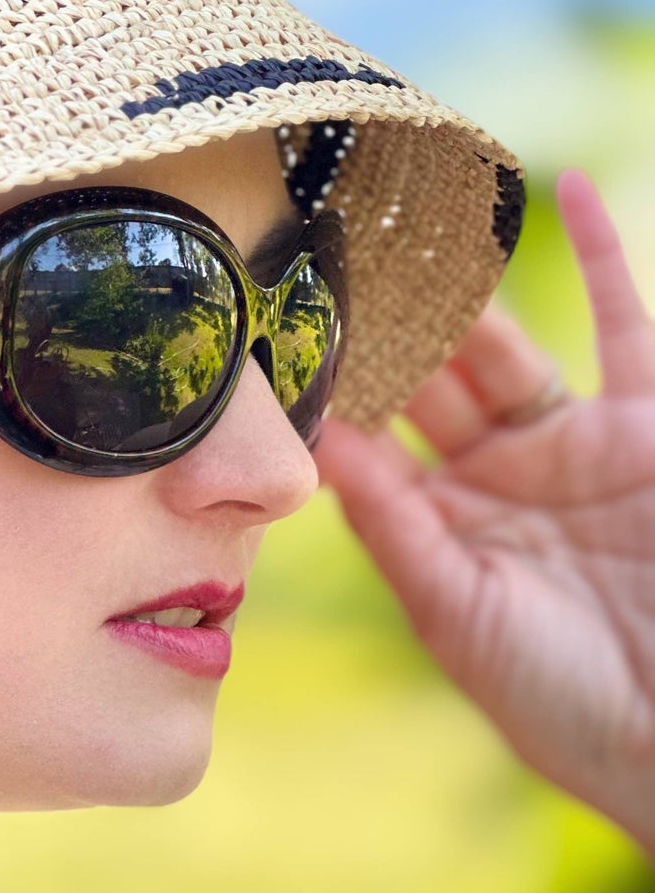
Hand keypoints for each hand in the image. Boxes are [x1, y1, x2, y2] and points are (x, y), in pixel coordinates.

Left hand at [313, 169, 654, 850]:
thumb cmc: (566, 703)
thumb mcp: (459, 615)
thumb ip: (397, 527)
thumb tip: (320, 442)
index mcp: (443, 521)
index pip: (374, 432)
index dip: (332, 380)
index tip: (274, 320)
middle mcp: (501, 472)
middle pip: (431, 375)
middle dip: (386, 318)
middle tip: (333, 242)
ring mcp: (576, 443)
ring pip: (508, 345)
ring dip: (465, 288)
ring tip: (410, 216)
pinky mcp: (649, 426)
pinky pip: (630, 326)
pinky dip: (605, 259)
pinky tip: (568, 189)